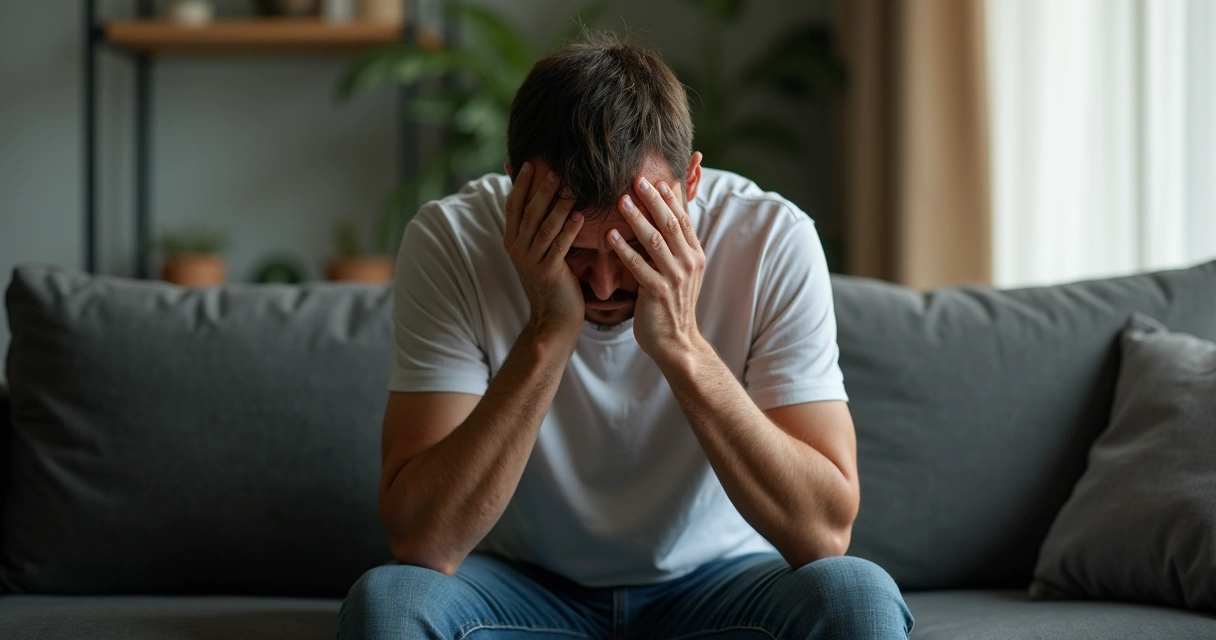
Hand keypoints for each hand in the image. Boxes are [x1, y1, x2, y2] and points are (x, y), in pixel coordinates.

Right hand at [504, 162, 585, 343]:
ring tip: (570, 185)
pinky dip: (569, 229)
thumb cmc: (550, 280)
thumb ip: (535, 224)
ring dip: (558, 204)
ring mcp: (531, 261)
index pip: (513, 205)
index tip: (529, 162)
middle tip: (555, 167)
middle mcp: (518, 248)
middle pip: (529, 211)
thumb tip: (534, 196)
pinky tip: (579, 215)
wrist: (552, 317)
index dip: (520, 184)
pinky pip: (559, 245)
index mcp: (512, 240)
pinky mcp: (548, 272)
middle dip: (541, 188)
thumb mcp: (537, 250)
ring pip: (544, 226)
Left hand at [608, 175, 706, 363]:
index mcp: (696, 256)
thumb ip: (676, 249)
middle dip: (653, 200)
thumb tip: (665, 221)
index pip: (684, 220)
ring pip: (655, 241)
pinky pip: (638, 265)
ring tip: (620, 201)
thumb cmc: (673, 306)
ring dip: (636, 219)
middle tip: (637, 180)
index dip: (670, 199)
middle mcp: (689, 264)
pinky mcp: (658, 292)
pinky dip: (624, 249)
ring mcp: (675, 278)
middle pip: (670, 224)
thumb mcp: (682, 274)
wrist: (676, 341)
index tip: (657, 181)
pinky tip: (610, 235)